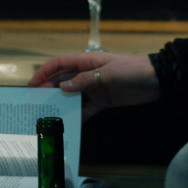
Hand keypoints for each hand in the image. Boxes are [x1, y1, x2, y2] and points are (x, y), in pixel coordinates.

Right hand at [29, 52, 159, 120]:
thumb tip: (62, 88)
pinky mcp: (103, 101)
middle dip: (48, 90)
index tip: (31, 85)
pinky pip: (86, 109)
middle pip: (62, 81)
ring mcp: (94, 88)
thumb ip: (85, 80)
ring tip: (47, 116)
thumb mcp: (108, 73)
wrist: (156, 80)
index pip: (59, 64)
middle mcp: (87, 74)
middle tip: (35, 104)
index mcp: (86, 61)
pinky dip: (78, 116)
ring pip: (72, 96)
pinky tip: (69, 125)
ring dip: (61, 104)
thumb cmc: (131, 70)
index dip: (44, 72)